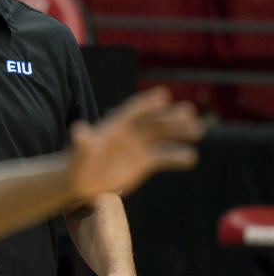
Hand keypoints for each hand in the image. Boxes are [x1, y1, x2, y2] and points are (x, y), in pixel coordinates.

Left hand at [69, 87, 203, 197]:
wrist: (83, 180)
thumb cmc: (78, 162)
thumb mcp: (80, 152)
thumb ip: (83, 142)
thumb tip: (78, 130)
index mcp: (114, 125)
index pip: (132, 111)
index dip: (146, 103)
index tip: (163, 95)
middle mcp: (129, 133)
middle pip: (152, 122)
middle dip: (169, 116)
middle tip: (188, 111)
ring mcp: (138, 146)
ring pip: (162, 136)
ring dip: (179, 132)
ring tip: (198, 130)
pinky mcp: (144, 162)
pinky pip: (163, 158)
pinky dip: (176, 157)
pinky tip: (191, 158)